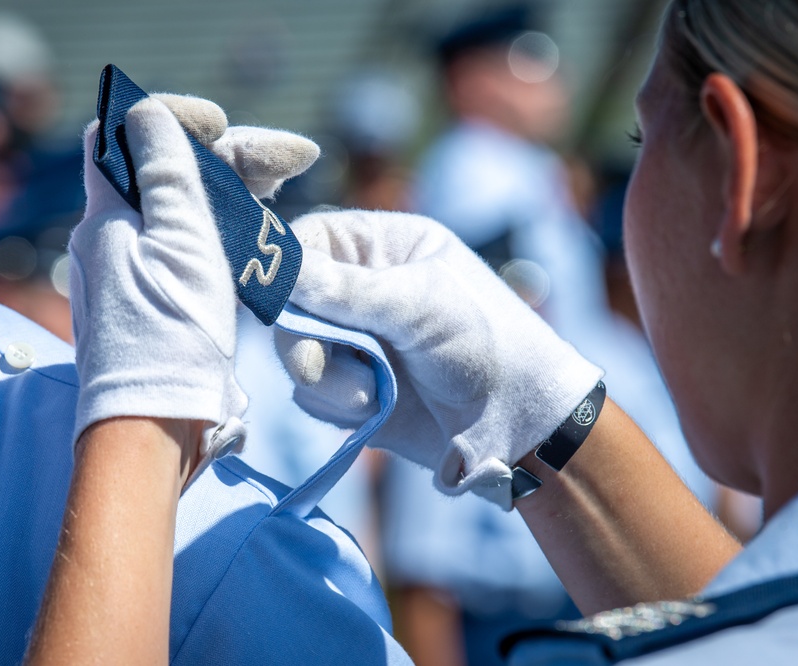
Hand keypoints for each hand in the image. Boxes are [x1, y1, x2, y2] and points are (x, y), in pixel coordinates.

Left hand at [69, 94, 317, 458]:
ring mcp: (140, 274)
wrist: (157, 427)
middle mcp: (117, 240)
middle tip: (291, 159)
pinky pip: (193, 251)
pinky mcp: (164, 305)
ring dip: (235, 191)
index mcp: (108, 217)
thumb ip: (166, 173)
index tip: (218, 124)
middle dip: (228, 155)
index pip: (118, 135)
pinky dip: (228, 232)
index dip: (169, 117)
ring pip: (187, 212)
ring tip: (285, 183)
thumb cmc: (169, 334)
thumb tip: (145, 113)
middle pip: (168, 173)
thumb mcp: (178, 241)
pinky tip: (263, 231)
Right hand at [276, 209, 602, 509]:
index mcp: (385, 247)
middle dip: (304, 339)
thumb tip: (279, 271)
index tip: (281, 301)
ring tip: (372, 395)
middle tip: (317, 366)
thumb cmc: (486, 343)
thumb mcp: (420, 305)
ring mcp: (355, 342)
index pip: (310, 241)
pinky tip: (375, 410)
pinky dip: (335, 406)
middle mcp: (363, 290)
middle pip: (291, 303)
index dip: (288, 270)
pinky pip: (311, 395)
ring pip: (295, 353)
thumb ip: (348, 291)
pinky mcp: (351, 390)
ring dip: (326, 379)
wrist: (518, 426)